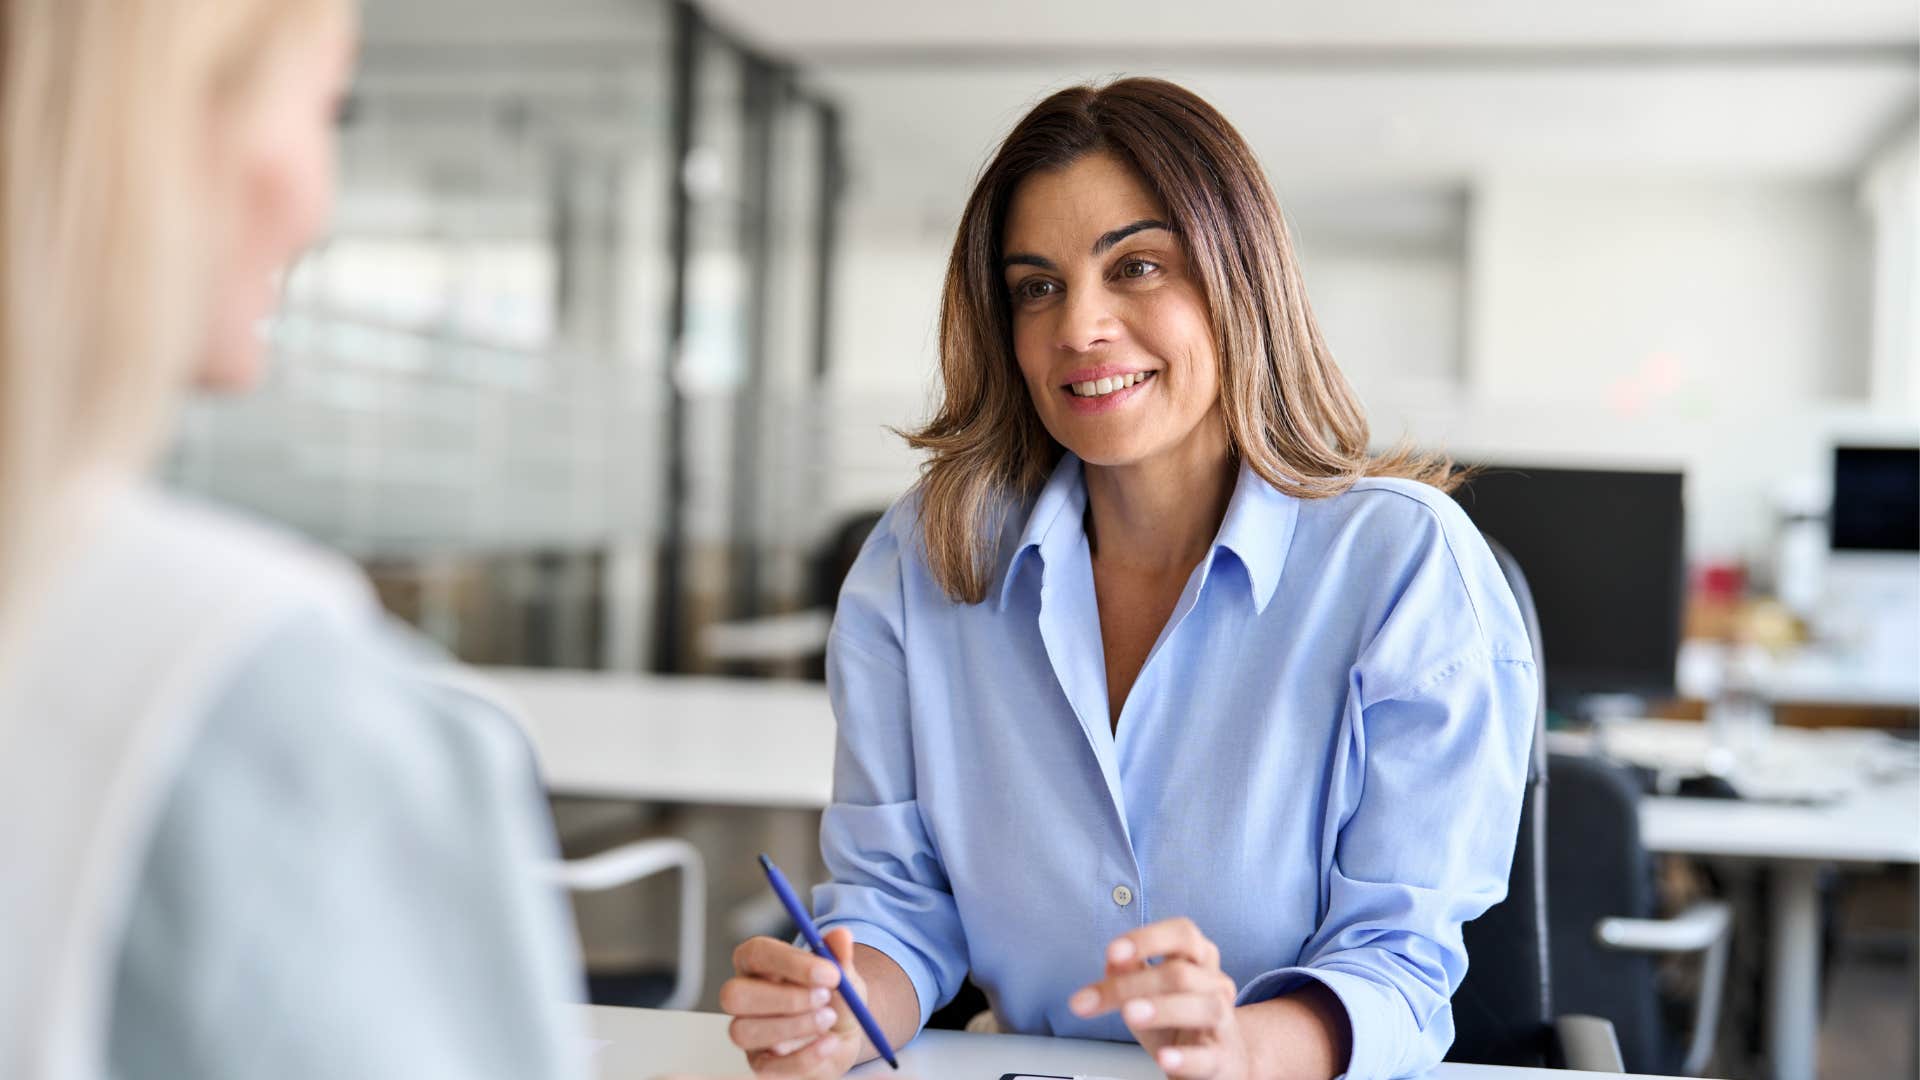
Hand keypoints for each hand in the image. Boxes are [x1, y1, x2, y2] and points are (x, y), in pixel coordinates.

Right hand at [721, 929, 866, 1077]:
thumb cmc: (834, 998)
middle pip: (734, 994)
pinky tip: (829, 1043)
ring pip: (743, 1031)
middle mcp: (743, 996)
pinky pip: (768, 1066)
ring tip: (829, 1020)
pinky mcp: (759, 1065)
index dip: (789, 962)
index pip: (755, 953)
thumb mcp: (842, 974)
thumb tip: (842, 935)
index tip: (830, 973)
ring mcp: (747, 1033)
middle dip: (784, 998)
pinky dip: (805, 1056)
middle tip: (825, 999)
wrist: (843, 1036)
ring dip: (793, 1027)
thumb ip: (839, 956)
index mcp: (758, 963)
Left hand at [1068, 917, 1250, 1079]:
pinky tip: (1164, 1058)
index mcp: (1199, 959)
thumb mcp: (1148, 993)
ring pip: (1204, 1007)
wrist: (1218, 1060)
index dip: (1147, 939)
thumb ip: (1130, 972)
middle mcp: (1215, 984)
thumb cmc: (1178, 1022)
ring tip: (1130, 1015)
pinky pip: (1208, 1056)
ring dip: (1162, 1009)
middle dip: (1132, 984)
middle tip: (1094, 999)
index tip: (1113, 952)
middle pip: (1181, 973)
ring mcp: (1223, 1022)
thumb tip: (1114, 959)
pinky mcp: (1223, 1059)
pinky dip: (1184, 1057)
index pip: (1182, 934)